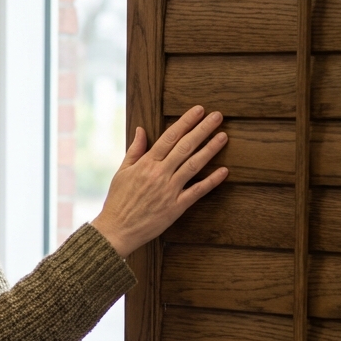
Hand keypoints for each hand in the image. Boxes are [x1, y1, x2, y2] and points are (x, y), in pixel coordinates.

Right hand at [90, 105, 228, 257]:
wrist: (117, 230)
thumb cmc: (118, 201)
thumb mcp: (122, 172)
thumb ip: (135, 150)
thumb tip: (141, 130)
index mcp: (146, 163)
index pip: (170, 137)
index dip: (186, 122)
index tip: (198, 110)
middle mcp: (160, 174)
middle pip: (185, 147)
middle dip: (203, 130)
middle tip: (217, 116)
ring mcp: (169, 190)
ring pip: (194, 165)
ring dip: (210, 150)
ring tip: (223, 136)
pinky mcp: (176, 207)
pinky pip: (197, 192)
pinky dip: (211, 181)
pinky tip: (224, 171)